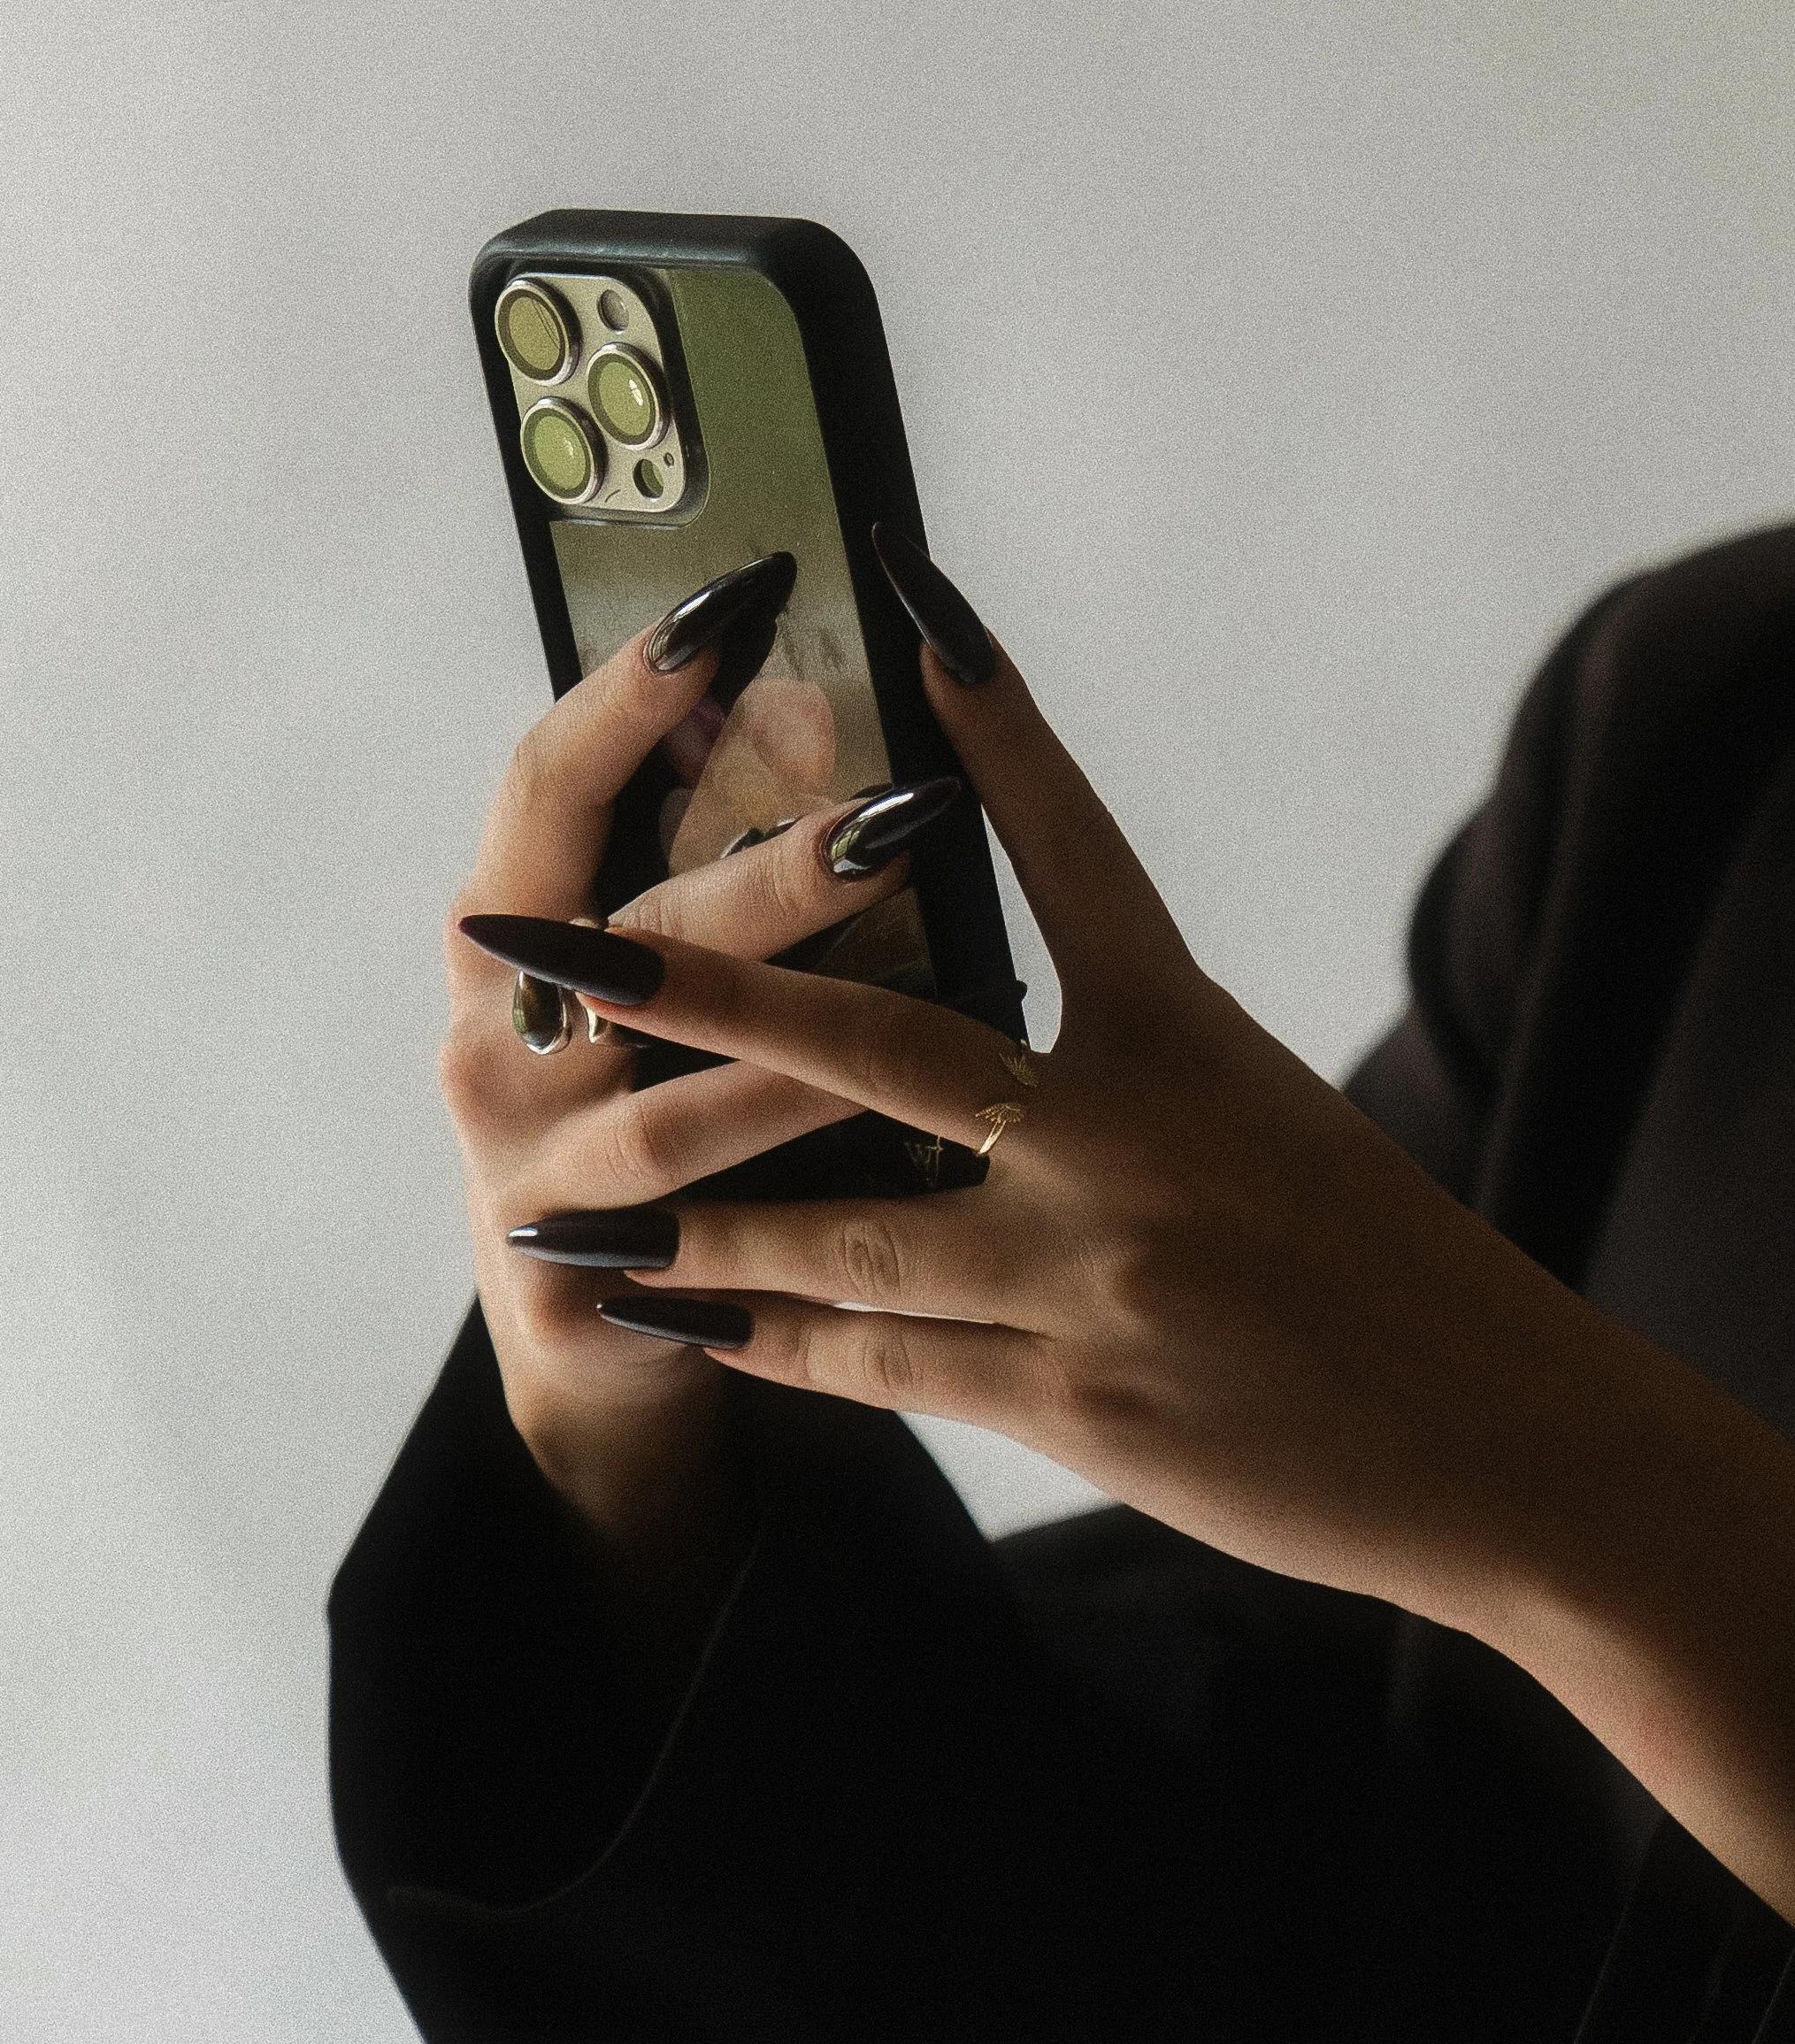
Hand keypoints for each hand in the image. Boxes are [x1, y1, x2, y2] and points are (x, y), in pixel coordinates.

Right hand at [441, 555, 949, 1614]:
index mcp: (510, 935)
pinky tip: (880, 1099)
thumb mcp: (666, 992)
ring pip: (664, 1062)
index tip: (737, 601)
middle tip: (898, 803)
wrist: (600, 1354)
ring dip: (791, 996)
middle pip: (622, 915)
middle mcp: (496, 1032)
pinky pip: (693, 1191)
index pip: (553, 781)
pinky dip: (788, 1137)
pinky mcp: (571, 1268)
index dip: (634, 690)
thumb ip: (714, 866)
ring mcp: (525, 1154)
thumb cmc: (659, 1126)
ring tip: (916, 936)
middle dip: (764, 856)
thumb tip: (807, 696)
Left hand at [479, 542, 1794, 1913]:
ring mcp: (1092, 1274)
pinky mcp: (1075, 1402)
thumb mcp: (1265, 1123)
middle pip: (875, 1039)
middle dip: (690, 984)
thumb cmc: (1390, 1273)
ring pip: (834, 1229)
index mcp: (1190, 1041)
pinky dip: (767, 1343)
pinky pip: (877, 1363)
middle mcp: (1128, 1138)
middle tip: (536, 942)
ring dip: (685, 1224)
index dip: (994, 721)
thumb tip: (970, 1035)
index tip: (909, 597)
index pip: (1074, 848)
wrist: (1506, 1446)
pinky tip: (678, 1326)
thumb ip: (1119, 1070)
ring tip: (543, 1214)